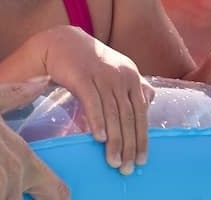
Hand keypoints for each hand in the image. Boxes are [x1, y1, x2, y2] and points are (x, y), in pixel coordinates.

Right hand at [37, 26, 152, 173]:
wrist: (61, 42)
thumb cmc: (89, 62)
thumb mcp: (116, 70)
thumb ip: (133, 86)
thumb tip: (148, 103)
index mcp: (131, 76)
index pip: (141, 113)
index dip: (141, 138)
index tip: (141, 160)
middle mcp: (121, 75)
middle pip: (128, 116)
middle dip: (128, 145)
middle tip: (126, 167)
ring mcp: (102, 75)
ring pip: (112, 113)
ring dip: (114, 140)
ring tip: (112, 161)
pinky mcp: (82, 76)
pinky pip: (92, 102)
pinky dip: (97, 121)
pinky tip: (98, 138)